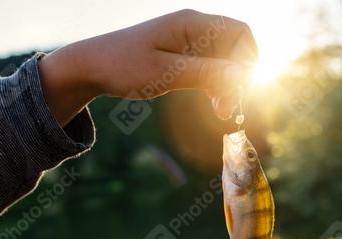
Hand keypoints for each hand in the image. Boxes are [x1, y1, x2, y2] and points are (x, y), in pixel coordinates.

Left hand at [39, 9, 257, 125]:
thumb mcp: (164, 73)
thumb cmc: (123, 66)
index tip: (241, 92)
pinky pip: (209, 67)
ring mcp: (187, 41)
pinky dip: (215, 84)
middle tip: (227, 110)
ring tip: (221, 111)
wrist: (92, 66)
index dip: (249, 61)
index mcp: (191, 24)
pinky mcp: (181, 55)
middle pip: (234, 48)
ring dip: (228, 84)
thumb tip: (243, 75)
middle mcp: (193, 28)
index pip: (240, 33)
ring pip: (223, 60)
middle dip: (238, 78)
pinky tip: (212, 102)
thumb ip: (205, 73)